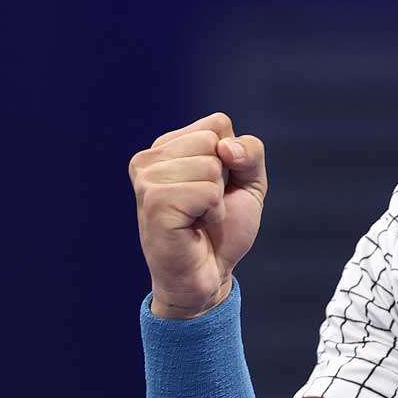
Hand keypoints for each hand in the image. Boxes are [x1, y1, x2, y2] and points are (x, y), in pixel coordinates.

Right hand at [129, 112, 267, 317]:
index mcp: (167, 146)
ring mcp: (147, 179)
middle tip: (206, 207)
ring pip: (210, 165)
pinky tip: (194, 227)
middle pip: (213, 140)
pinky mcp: (154, 202)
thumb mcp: (249, 182)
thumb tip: (225, 147)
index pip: (217, 123)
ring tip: (198, 217)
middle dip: (224, 178)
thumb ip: (250, 152)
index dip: (232, 158)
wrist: (208, 274)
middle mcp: (149, 158)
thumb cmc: (223, 229)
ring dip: (217, 199)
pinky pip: (206, 191)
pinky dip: (212, 212)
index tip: (217, 187)